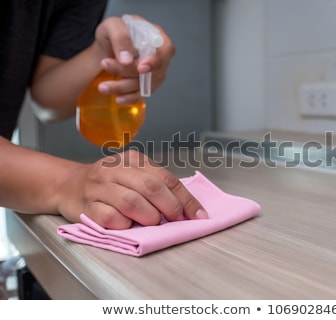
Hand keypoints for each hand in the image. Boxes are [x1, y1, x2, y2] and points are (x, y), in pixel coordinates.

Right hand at [58, 150, 207, 228]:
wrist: (68, 184)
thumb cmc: (110, 183)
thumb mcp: (134, 175)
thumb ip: (157, 186)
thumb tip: (187, 209)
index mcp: (133, 159)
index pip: (166, 178)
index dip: (186, 199)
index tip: (199, 215)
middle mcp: (115, 169)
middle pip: (150, 187)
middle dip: (171, 207)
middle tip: (177, 220)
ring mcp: (99, 187)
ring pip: (131, 201)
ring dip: (149, 216)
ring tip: (153, 222)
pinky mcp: (86, 205)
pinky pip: (110, 218)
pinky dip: (125, 224)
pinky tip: (128, 225)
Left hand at [94, 15, 175, 103]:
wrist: (106, 48)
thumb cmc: (113, 34)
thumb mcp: (112, 26)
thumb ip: (121, 38)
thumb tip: (127, 60)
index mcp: (157, 36)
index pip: (166, 50)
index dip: (155, 61)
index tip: (140, 68)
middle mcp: (160, 56)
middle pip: (153, 70)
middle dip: (128, 72)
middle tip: (106, 65)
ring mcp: (155, 73)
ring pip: (145, 84)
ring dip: (123, 87)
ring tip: (103, 86)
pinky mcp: (147, 85)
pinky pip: (142, 94)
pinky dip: (129, 98)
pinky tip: (118, 98)